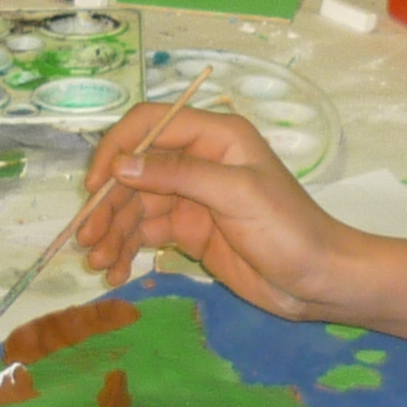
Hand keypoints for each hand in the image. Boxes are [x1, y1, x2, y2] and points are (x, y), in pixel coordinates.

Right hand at [75, 106, 360, 318]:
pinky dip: (127, 249)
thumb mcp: (236, 195)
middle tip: (86, 239)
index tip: (95, 186)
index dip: (117, 150)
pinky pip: (146, 233)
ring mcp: (193, 198)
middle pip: (135, 171)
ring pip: (136, 206)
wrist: (320, 280)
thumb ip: (178, 175)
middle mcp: (199, 161)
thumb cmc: (288, 229)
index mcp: (215, 136)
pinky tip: (116, 271)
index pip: (151, 125)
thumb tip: (120, 166)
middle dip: (108, 204)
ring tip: (98, 263)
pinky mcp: (190, 231)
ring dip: (112, 231)